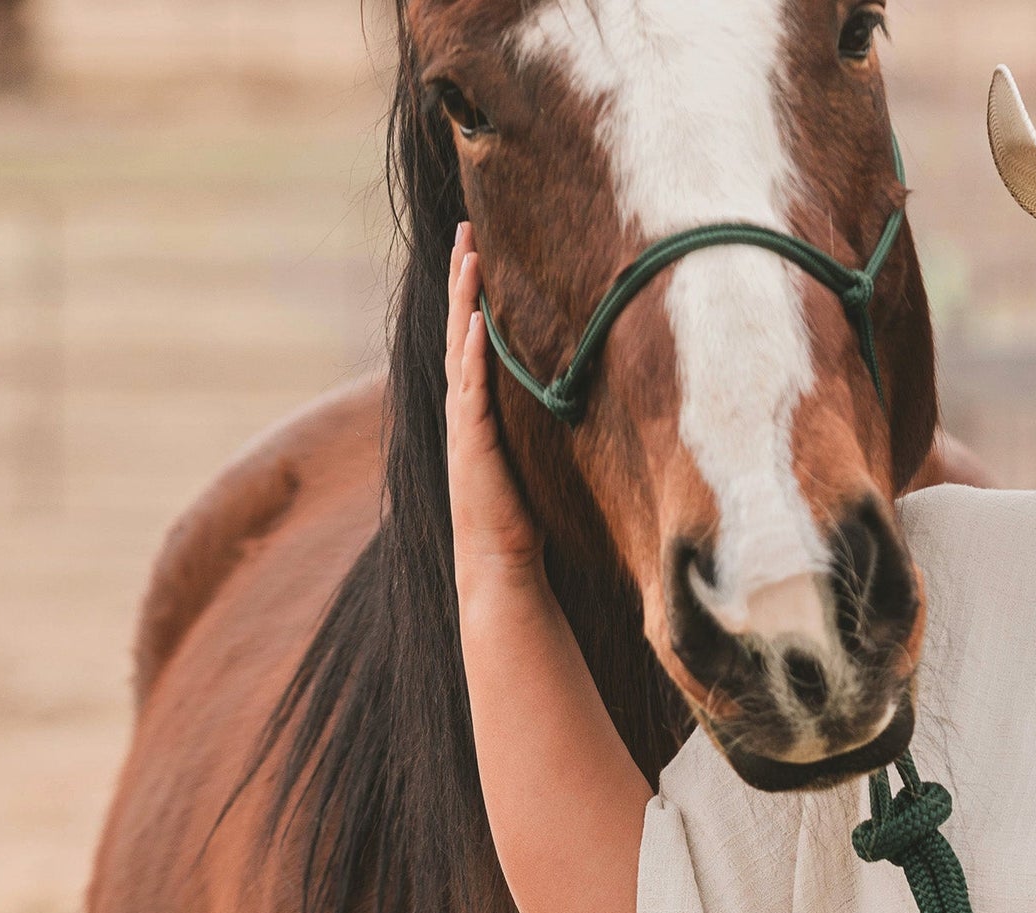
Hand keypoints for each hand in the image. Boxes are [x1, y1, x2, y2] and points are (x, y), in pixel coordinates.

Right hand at [445, 223, 543, 597]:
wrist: (501, 561)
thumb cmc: (522, 516)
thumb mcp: (536, 454)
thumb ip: (541, 422)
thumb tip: (577, 394)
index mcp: (477, 407)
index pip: (472, 337)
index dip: (472, 293)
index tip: (478, 247)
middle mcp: (463, 407)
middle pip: (458, 328)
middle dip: (461, 278)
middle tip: (464, 228)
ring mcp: (463, 422)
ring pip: (459, 348)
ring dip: (462, 301)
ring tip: (467, 256)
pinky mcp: (472, 443)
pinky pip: (469, 388)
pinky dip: (471, 354)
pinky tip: (475, 321)